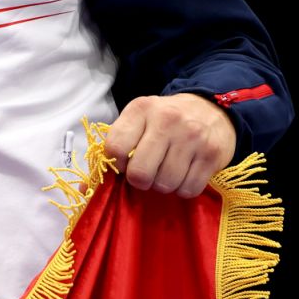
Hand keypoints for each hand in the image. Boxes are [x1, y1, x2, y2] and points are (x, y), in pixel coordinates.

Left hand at [104, 93, 236, 197]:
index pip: (115, 147)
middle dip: (139, 181)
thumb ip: (114, 148)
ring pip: (165, 184)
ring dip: (162, 186)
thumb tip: (86, 189)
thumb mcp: (137, 121)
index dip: (115, 165)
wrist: (212, 109)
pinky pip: (188, 189)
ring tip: (165, 172)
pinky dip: (182, 189)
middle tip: (145, 174)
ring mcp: (192, 138)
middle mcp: (167, 121)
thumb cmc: (165, 120)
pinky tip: (183, 175)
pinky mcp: (212, 155)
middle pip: (140, 173)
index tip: (123, 164)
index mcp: (141, 109)